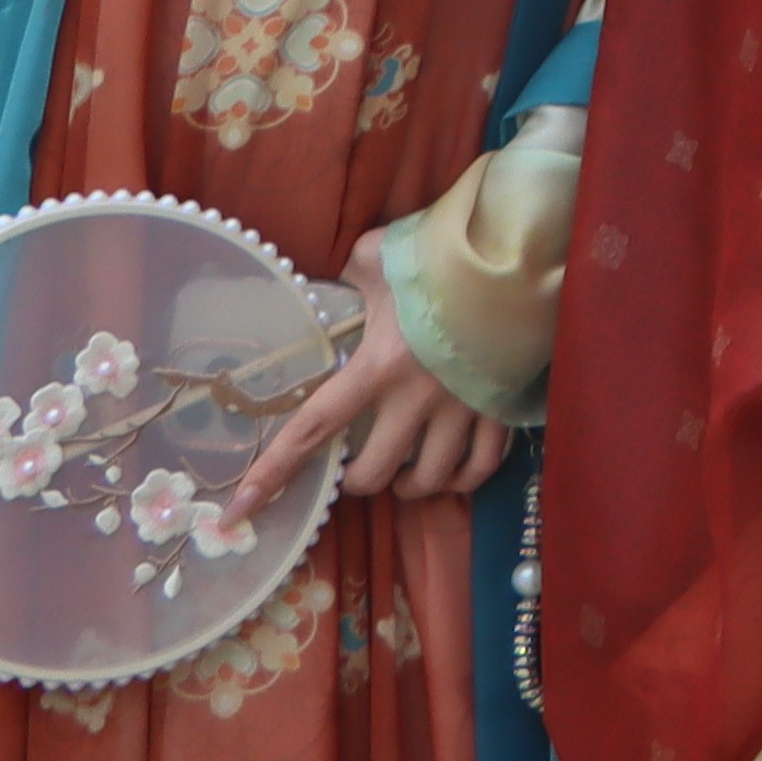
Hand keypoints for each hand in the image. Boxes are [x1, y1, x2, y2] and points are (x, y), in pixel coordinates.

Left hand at [231, 263, 512, 517]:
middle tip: (357, 467)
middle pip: (373, 473)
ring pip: (429, 479)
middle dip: (358, 481)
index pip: (314, 428)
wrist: (521, 250)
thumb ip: (351, 275)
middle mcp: (418, 398)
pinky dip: (462, 479)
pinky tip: (451, 472)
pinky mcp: (501, 406)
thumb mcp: (380, 256)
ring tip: (403, 476)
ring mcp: (463, 407)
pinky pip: (481, 466)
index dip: (274, 472)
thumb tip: (333, 286)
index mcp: (378, 364)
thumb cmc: (444, 251)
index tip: (240, 510)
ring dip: (408, 486)